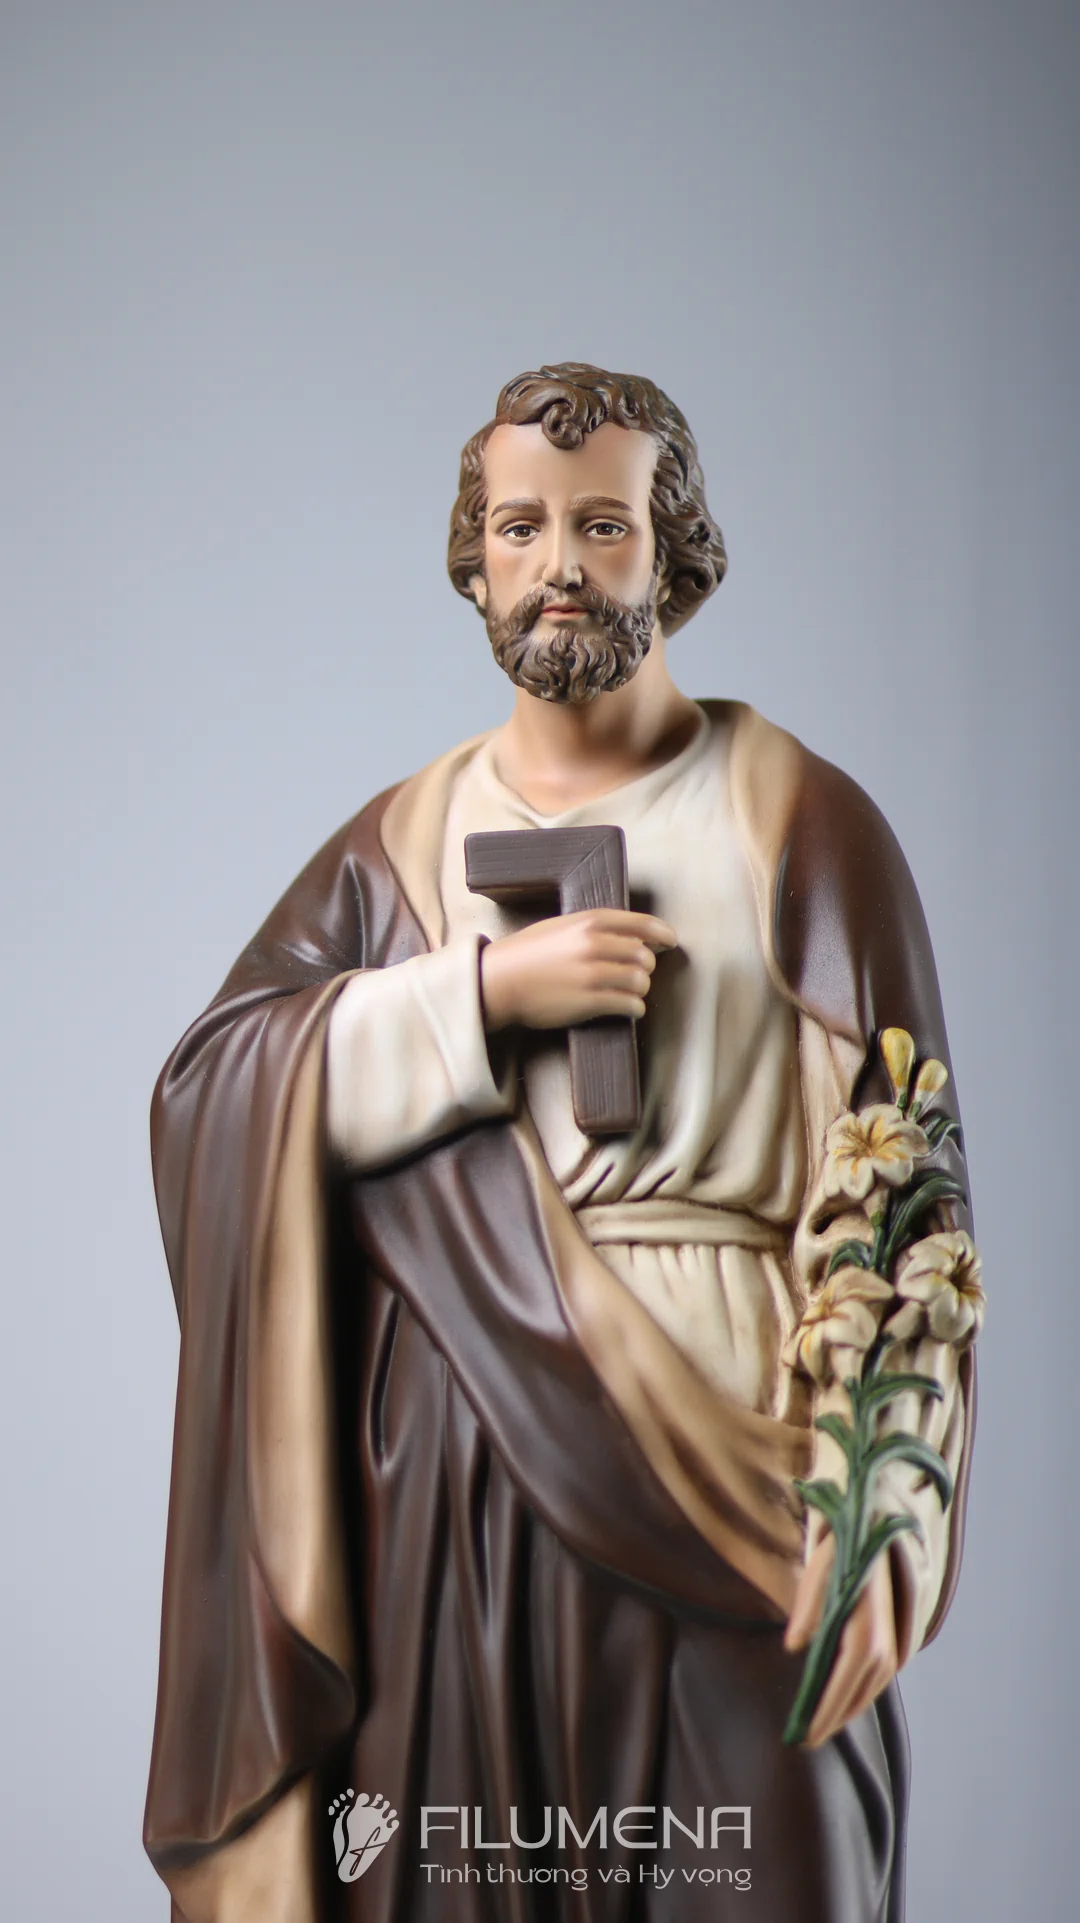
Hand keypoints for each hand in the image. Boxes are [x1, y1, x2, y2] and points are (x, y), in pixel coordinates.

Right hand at [479, 909, 676, 1032]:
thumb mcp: (560, 927)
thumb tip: (630, 937)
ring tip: (630, 993)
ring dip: (640, 989)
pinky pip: (631, 1004)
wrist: (499, 982)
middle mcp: (595, 944)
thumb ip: (593, 928)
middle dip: (645, 966)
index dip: (662, 933)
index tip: (669, 941)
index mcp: (589, 921)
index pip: (642, 924)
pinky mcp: (591, 1001)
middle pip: (644, 955)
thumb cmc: (526, 954)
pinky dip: (635, 1008)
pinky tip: (628, 1008)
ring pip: (641, 981)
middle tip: (636, 973)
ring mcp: (594, 974)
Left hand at [783, 1524, 898, 1746]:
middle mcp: (889, 1622)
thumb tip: (795, 1648)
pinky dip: (866, 1683)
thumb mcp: (819, 1560)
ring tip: (826, 1722)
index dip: (832, 1704)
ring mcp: (899, 1622)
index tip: (810, 1731)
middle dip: (840, 1713)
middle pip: (867, 1681)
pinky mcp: (900, 1619)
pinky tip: (848, 1692)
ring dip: (855, 1702)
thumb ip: (809, 1604)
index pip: (850, 1670)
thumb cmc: (844, 1528)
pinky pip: (885, 1662)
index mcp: (868, 1609)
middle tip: (811, 1737)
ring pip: (880, 1676)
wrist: (880, 1499)